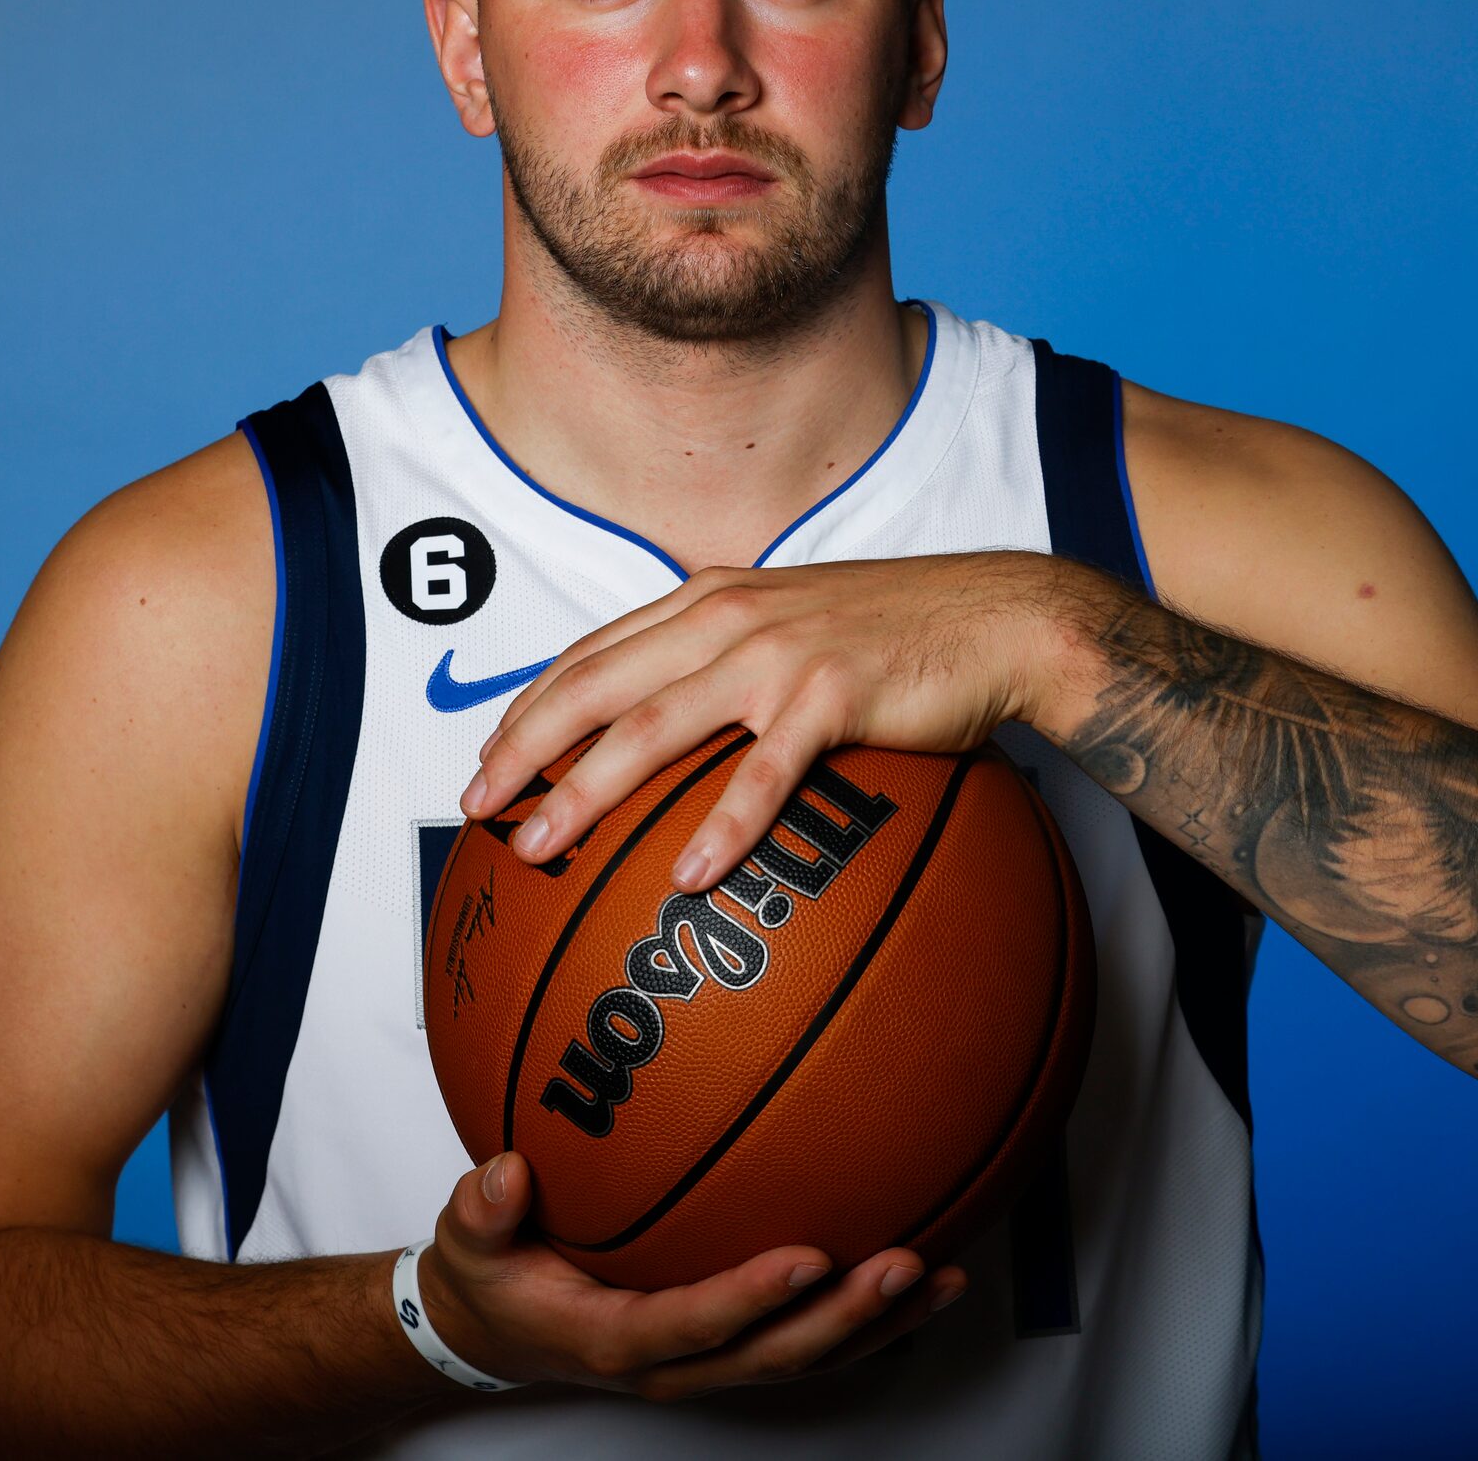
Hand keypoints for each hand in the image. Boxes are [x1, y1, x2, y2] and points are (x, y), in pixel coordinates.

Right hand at [419, 1151, 966, 1399]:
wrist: (499, 1329)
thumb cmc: (493, 1278)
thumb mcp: (467, 1243)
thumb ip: (480, 1210)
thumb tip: (506, 1173)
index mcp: (613, 1337)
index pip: (693, 1326)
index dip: (752, 1300)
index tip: (807, 1259)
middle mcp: (674, 1362)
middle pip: (773, 1356)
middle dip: (844, 1318)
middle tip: (905, 1264)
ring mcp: (708, 1359)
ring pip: (805, 1356)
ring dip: (877, 1323)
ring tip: (944, 1277)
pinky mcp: (731, 1344)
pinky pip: (808, 1336)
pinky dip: (868, 1314)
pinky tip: (924, 1272)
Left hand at [457, 553, 1083, 890]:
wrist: (999, 618)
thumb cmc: (898, 639)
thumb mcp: (796, 633)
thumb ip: (730, 668)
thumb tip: (676, 744)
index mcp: (710, 600)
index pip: (593, 654)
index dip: (529, 709)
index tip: (487, 764)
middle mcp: (727, 617)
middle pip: (598, 688)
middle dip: (526, 750)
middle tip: (479, 813)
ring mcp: (777, 654)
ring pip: (655, 727)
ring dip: (588, 791)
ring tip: (541, 846)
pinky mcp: (832, 696)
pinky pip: (764, 773)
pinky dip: (722, 825)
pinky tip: (689, 877)